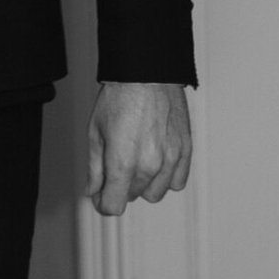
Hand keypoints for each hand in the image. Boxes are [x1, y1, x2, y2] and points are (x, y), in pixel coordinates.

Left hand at [87, 80, 191, 215]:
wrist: (146, 72)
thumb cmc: (120, 96)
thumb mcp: (96, 131)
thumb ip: (95, 167)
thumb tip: (93, 190)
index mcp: (123, 162)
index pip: (113, 206)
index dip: (103, 203)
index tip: (100, 195)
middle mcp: (149, 166)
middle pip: (132, 197)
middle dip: (120, 187)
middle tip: (114, 164)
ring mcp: (170, 160)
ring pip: (155, 193)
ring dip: (144, 184)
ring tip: (136, 159)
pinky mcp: (185, 152)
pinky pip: (176, 182)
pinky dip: (166, 178)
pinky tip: (155, 161)